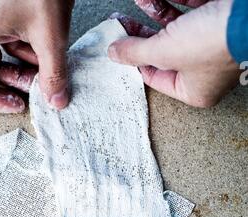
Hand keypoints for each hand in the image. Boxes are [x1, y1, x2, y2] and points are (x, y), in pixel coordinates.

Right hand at [0, 0, 73, 112]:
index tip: (19, 104)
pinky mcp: (1, 6)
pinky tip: (47, 48)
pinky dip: (28, 47)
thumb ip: (54, 73)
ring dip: (24, 66)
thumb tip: (56, 101)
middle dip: (15, 82)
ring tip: (48, 66)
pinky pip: (9, 37)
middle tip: (39, 87)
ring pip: (0, 55)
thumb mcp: (51, 34)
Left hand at [108, 0, 239, 107]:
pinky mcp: (220, 19)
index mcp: (195, 91)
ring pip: (177, 28)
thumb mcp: (164, 52)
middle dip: (141, 34)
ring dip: (155, 13)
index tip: (120, 47)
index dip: (135, 61)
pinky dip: (174, 1)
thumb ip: (135, 52)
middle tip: (122, 23)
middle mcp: (205, 71)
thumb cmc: (214, 44)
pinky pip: (192, 10)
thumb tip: (114, 53)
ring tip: (137, 2)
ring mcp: (214, 44)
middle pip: (164, 52)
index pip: (156, 78)